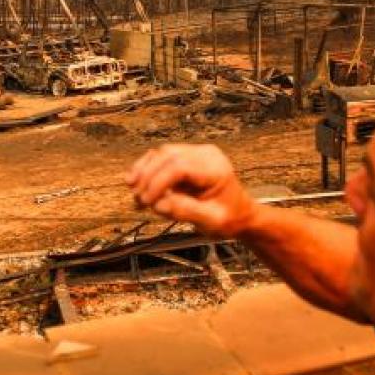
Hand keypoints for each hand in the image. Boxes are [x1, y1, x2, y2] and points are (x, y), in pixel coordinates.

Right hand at [125, 144, 256, 237]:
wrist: (239, 214)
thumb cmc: (229, 218)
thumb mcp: (211, 222)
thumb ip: (186, 212)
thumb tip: (158, 204)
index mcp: (215, 169)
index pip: (179, 166)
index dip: (158, 182)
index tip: (147, 201)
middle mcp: (206, 155)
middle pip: (167, 155)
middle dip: (148, 177)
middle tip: (138, 200)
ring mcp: (196, 153)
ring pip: (161, 153)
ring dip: (144, 171)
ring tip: (135, 193)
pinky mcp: (187, 157)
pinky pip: (162, 157)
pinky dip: (147, 168)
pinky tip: (136, 181)